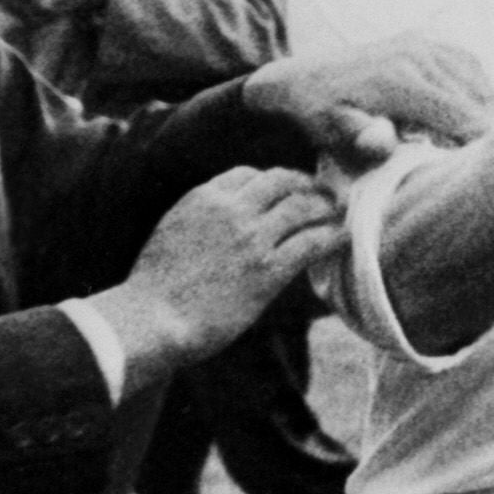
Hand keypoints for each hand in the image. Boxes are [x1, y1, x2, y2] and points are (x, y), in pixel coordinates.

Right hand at [94, 167, 344, 393]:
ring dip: (327, 208)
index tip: (289, 190)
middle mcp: (231, 210)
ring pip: (304, 207)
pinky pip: (313, 241)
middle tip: (324, 196)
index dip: (275, 181)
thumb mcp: (172, 232)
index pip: (249, 175)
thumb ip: (202, 217)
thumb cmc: (155, 287)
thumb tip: (225, 219)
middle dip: (307, 186)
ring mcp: (252, 238)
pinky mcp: (269, 269)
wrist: (150, 319)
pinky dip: (333, 236)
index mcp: (204, 198)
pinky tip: (343, 239)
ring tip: (339, 215)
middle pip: (283, 182)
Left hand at [248, 34, 493, 165]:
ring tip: (480, 139)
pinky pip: (468, 61)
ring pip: (478, 78)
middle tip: (479, 162)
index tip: (478, 172)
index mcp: (400, 80)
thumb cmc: (321, 120)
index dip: (480, 148)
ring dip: (486, 108)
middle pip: (476, 99)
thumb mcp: (333, 137)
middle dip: (485, 131)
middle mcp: (416, 53)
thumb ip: (362, 143)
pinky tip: (473, 109)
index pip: (465, 117)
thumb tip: (382, 141)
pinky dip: (478, 86)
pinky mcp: (425, 37)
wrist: (300, 81)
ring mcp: (422, 40)